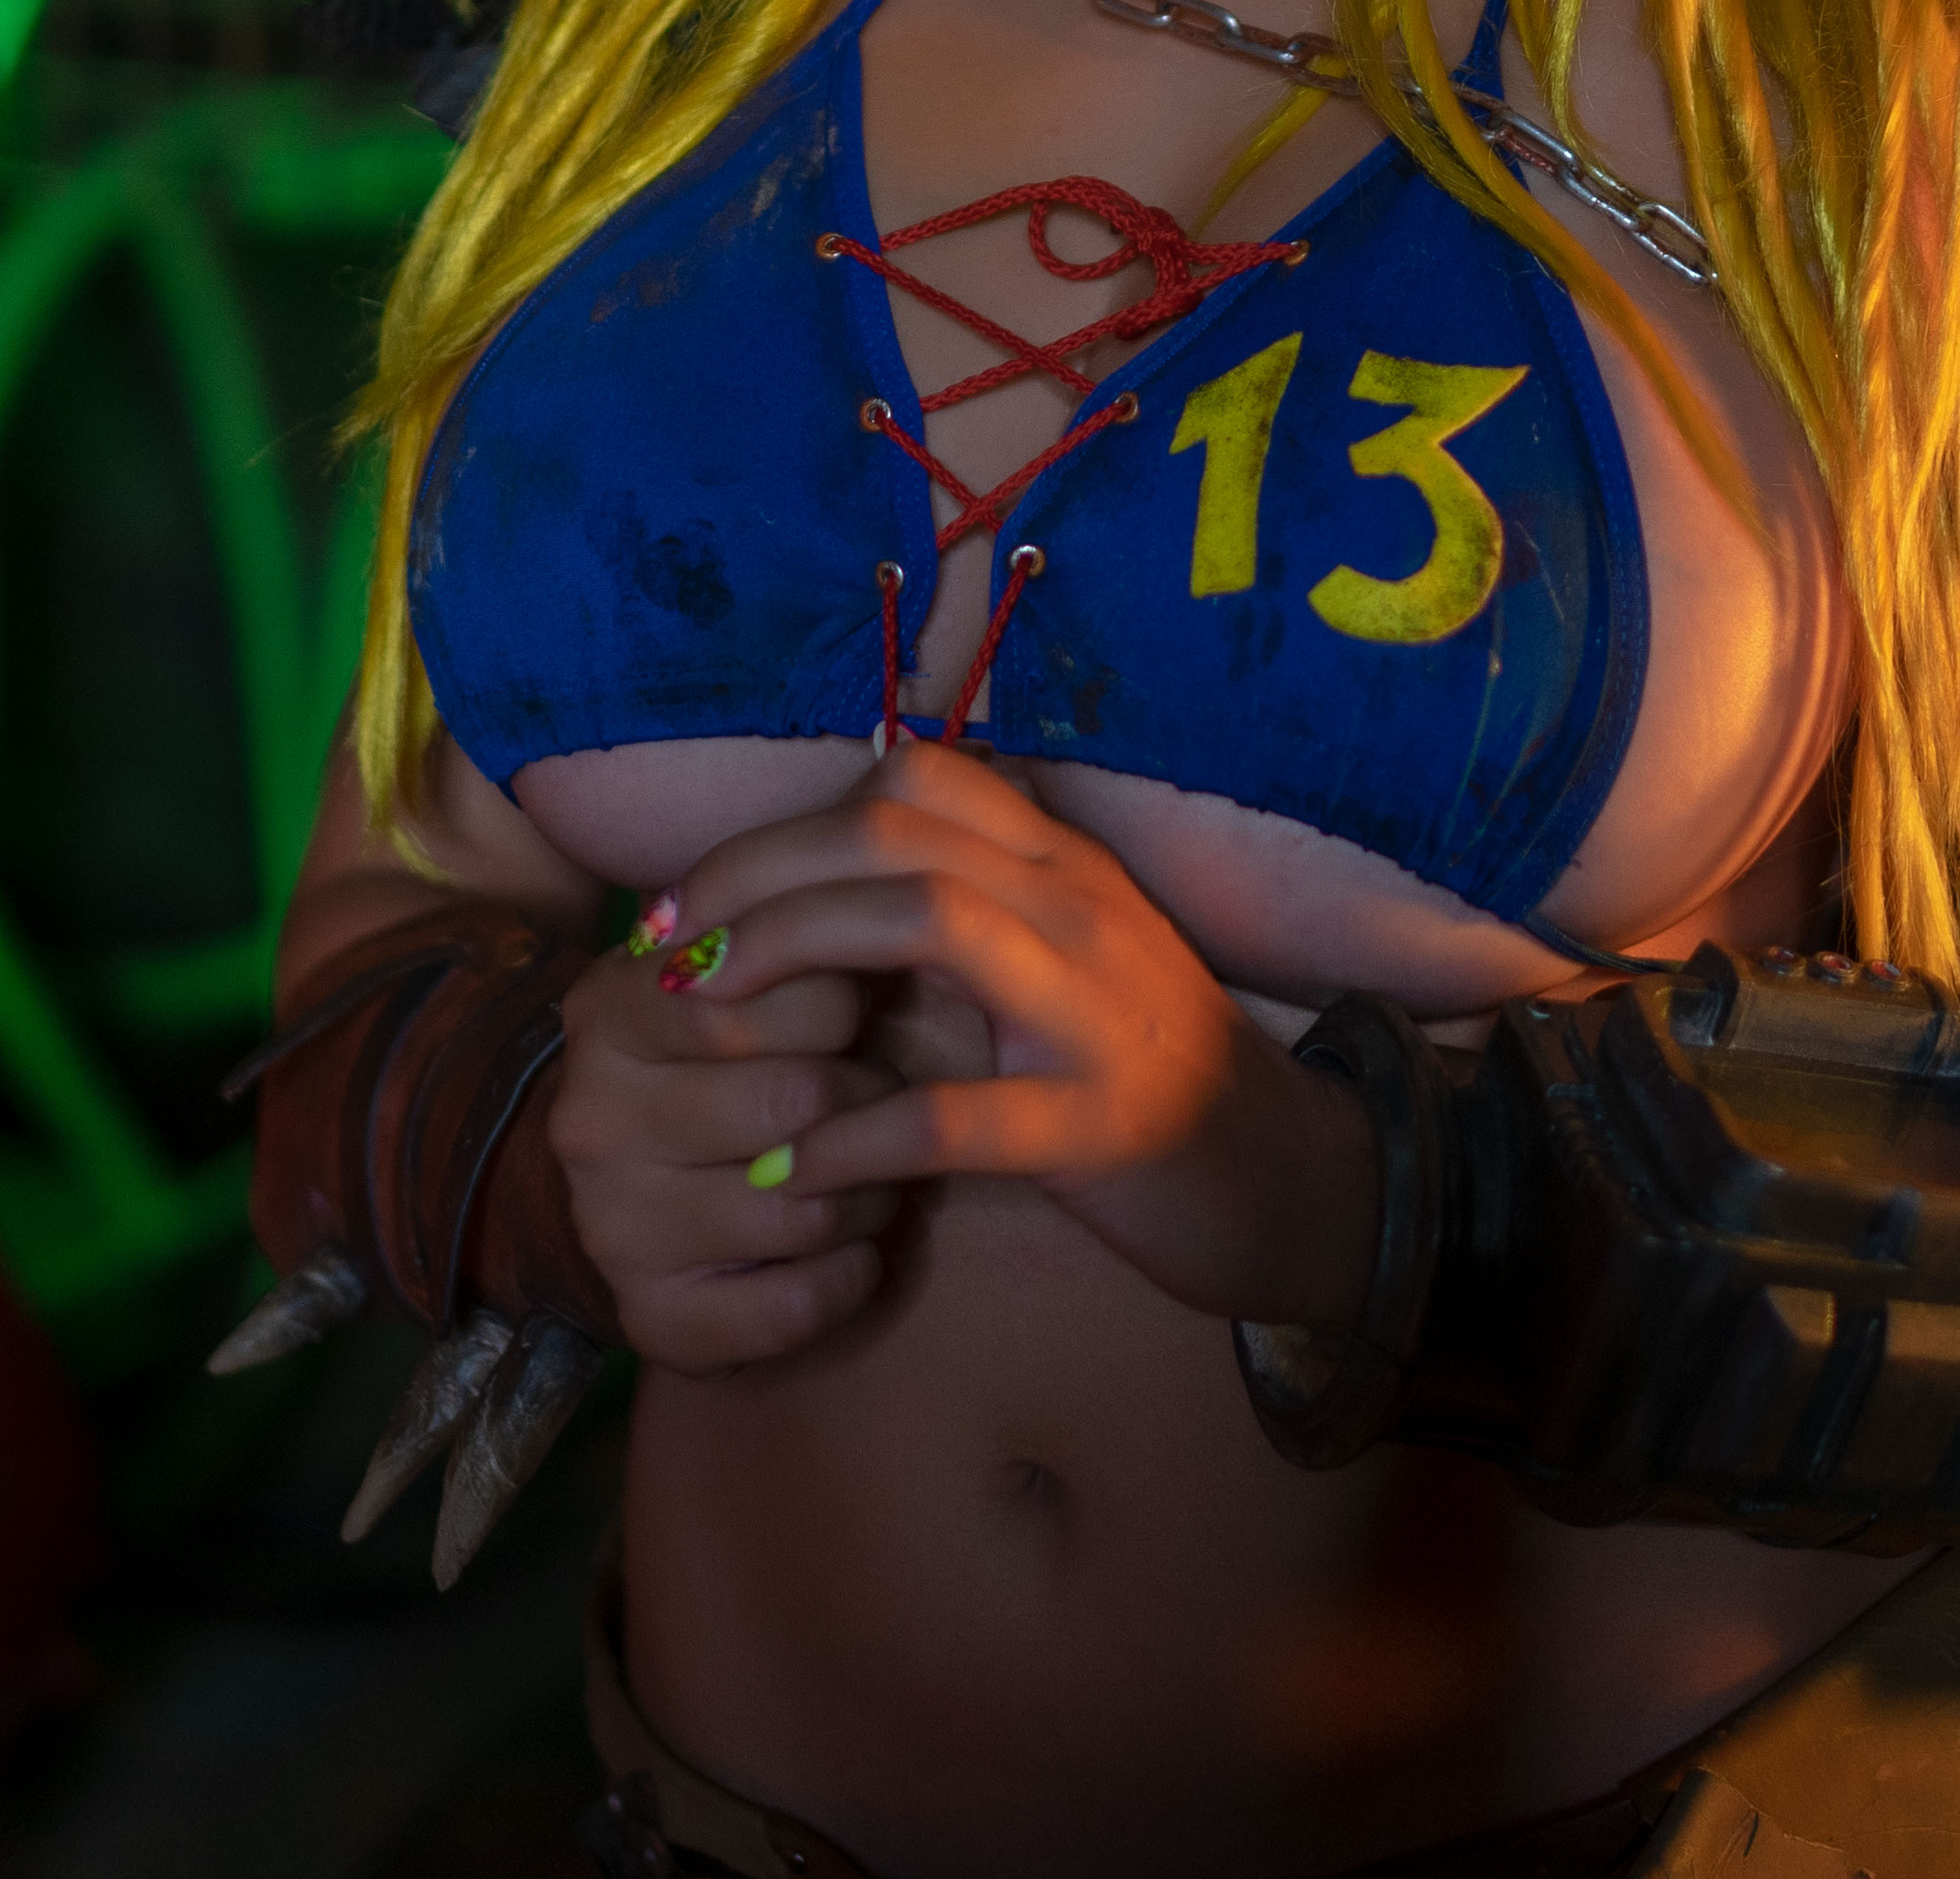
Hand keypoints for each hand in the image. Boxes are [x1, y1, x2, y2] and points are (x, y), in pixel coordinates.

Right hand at [540, 905, 909, 1372]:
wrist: (639, 1185)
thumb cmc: (724, 1059)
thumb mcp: (736, 975)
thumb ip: (785, 933)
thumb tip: (868, 903)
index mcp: (608, 1011)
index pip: (753, 981)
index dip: (836, 999)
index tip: (848, 1013)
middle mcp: (591, 1119)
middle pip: (793, 1099)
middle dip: (870, 1098)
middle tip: (881, 1099)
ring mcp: (612, 1228)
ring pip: (804, 1208)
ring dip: (871, 1192)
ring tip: (869, 1172)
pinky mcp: (650, 1319)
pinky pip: (796, 1305)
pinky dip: (850, 1276)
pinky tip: (848, 1246)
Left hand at [670, 734, 1374, 1326]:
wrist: (1292, 1181)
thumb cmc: (1148, 1073)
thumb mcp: (1064, 963)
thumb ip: (967, 912)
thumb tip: (814, 891)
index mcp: (1062, 865)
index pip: (911, 777)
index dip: (782, 825)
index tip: (695, 896)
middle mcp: (1079, 908)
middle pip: (892, 829)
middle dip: (752, 875)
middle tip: (666, 948)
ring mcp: (1096, 1011)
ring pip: (924, 919)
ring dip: (786, 953)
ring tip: (699, 1011)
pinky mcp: (1100, 1126)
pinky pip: (957, 1113)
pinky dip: (855, 1132)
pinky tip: (787, 1165)